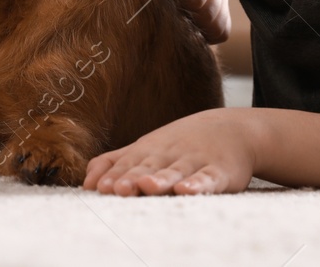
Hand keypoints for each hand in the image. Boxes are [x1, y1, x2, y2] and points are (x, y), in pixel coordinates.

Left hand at [84, 109, 256, 195]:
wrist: (233, 129)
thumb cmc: (182, 144)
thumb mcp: (148, 149)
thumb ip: (117, 162)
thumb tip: (86, 182)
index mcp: (150, 151)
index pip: (129, 164)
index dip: (114, 176)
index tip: (98, 188)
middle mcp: (170, 155)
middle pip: (149, 168)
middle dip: (132, 178)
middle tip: (116, 190)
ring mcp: (195, 161)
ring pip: (175, 172)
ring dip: (161, 179)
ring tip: (146, 186)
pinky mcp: (220, 172)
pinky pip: (208, 179)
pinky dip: (198, 184)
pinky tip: (186, 189)